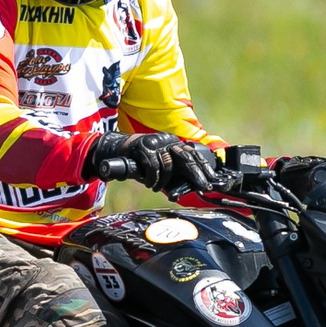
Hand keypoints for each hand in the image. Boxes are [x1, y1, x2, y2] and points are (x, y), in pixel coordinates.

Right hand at [86, 132, 221, 194]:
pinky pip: (153, 165)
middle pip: (185, 157)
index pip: (192, 154)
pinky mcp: (142, 146)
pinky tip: (149, 183)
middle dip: (196, 174)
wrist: (114, 151)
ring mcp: (154, 142)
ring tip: (156, 187)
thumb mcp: (158, 165)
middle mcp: (166, 139)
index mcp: (172, 142)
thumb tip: (189, 185)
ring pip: (168, 164)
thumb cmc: (138, 162)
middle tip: (203, 186)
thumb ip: (173, 172)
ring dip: (163, 180)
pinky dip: (152, 178)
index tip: (211, 180)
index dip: (203, 167)